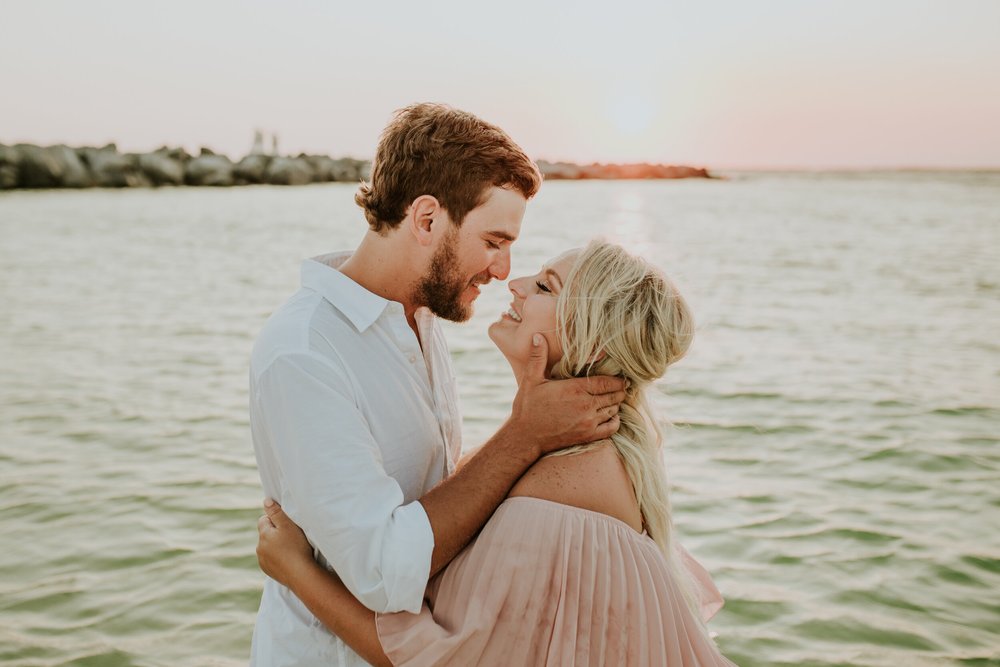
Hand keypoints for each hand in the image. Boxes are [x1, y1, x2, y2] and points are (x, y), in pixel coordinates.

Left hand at [256, 499, 315, 587]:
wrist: (301, 574)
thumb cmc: (297, 547)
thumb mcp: (288, 525)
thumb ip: (276, 512)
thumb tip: (266, 501)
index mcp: (264, 534)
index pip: (263, 519)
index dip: (275, 519)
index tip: (287, 524)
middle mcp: (259, 547)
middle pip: (265, 534)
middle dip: (275, 533)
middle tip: (291, 536)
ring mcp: (263, 561)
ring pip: (267, 547)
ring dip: (276, 546)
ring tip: (291, 549)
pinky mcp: (268, 570)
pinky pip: (271, 560)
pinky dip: (277, 558)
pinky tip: (289, 559)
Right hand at [508, 335, 625, 453]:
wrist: (525, 437)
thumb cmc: (528, 407)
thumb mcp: (531, 379)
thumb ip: (538, 357)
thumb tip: (538, 336)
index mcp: (575, 388)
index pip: (607, 381)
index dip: (617, 379)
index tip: (621, 377)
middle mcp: (585, 405)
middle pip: (614, 395)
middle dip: (619, 390)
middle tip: (621, 386)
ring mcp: (588, 422)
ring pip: (614, 409)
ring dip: (616, 403)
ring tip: (614, 398)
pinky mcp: (588, 436)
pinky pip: (611, 427)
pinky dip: (615, 420)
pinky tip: (612, 415)